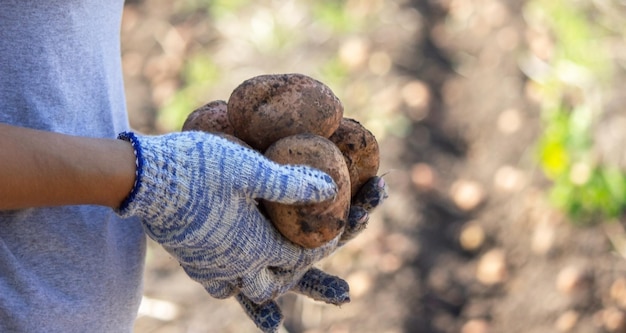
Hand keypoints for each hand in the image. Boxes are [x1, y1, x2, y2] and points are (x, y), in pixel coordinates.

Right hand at [115, 130, 387, 332]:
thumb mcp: (250, 170)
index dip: (320, 250)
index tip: (333, 238)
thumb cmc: (199, 169)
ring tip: (271, 294)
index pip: (298, 258)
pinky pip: (218, 284)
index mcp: (255, 246)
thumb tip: (330, 189)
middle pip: (275, 285)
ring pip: (244, 289)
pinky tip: (232, 274)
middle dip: (299, 281)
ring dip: (263, 292)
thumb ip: (290, 184)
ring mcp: (209, 268)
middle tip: (318, 277)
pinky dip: (232, 284)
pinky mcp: (189, 261)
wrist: (142, 179)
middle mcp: (234, 266)